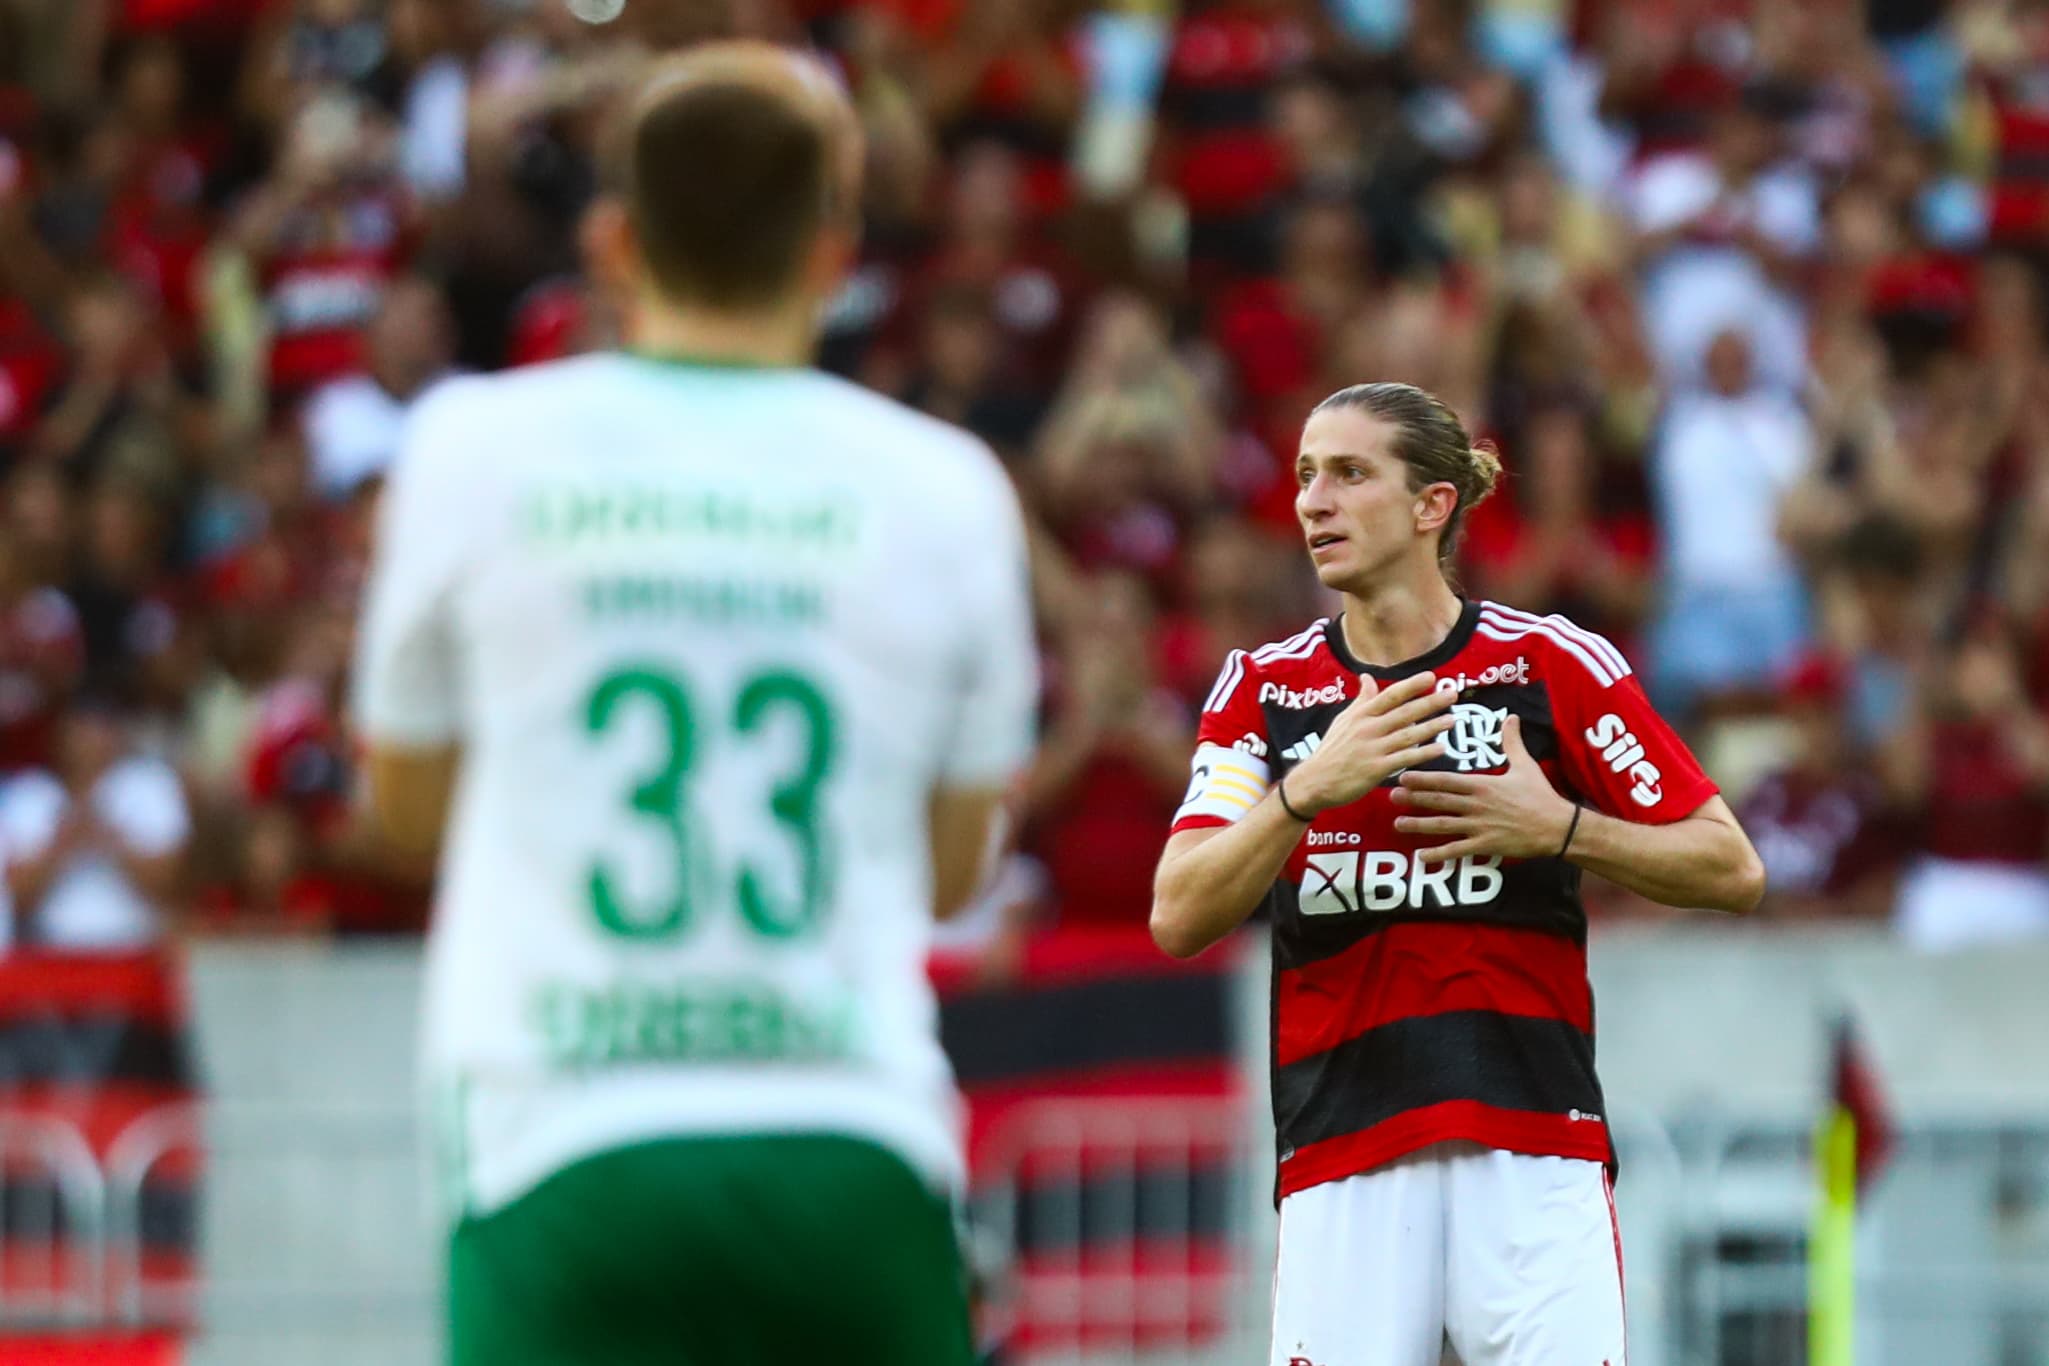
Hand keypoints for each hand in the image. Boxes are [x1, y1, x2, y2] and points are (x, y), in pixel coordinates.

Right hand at [1285, 673, 1457, 815]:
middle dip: (1430, 702)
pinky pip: (1405, 758)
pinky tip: (1440, 748)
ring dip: (1432, 727)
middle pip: (1405, 712)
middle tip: (1452, 693)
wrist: (1314, 781)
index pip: (1390, 695)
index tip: (1431, 676)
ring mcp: (1372, 749)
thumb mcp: (1343, 721)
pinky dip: (1423, 753)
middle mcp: (1367, 728)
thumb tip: (1367, 677)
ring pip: (1409, 735)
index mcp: (1360, 715)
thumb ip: (1360, 700)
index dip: (1412, 685)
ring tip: (1452, 720)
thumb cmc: (1330, 751)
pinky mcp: (1376, 769)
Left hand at [1390, 713, 1574, 860]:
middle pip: (1438, 801)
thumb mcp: (1525, 765)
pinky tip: (1421, 856)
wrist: (1557, 826)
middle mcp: (1476, 805)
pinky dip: (1439, 854)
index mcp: (1482, 785)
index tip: (1402, 775)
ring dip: (1418, 825)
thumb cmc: (1541, 795)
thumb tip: (1510, 717)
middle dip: (1413, 799)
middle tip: (1391, 797)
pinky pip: (1457, 850)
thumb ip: (1512, 742)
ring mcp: (1479, 827)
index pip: (1446, 780)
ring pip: (1442, 826)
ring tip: (1398, 824)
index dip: (1423, 778)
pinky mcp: (1486, 845)